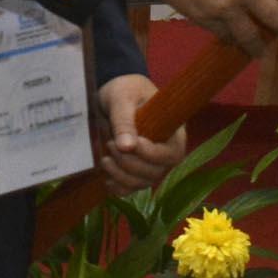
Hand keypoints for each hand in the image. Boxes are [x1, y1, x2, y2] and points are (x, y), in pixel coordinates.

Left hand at [94, 72, 184, 194]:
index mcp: (173, 131)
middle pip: (156, 172)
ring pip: (142, 182)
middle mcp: (166, 151)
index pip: (171, 153)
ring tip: (105, 159)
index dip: (150, 154)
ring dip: (121, 177)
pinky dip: (118, 187)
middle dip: (130, 164)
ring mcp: (151, 164)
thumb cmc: (125, 89)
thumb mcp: (122, 99)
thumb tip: (127, 147)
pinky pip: (131, 188)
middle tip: (110, 145)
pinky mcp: (136, 171)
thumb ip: (125, 121)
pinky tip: (106, 177)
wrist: (113, 95)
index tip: (128, 143)